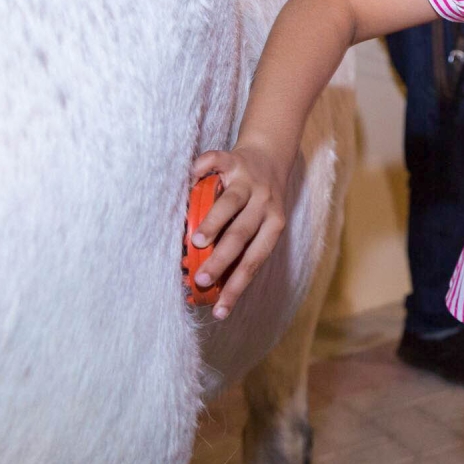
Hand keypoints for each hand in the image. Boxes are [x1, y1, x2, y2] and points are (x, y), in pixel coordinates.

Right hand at [188, 143, 286, 319]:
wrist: (271, 154)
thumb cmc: (259, 201)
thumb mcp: (261, 224)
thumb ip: (241, 247)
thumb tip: (211, 286)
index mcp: (273, 224)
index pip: (255, 260)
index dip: (237, 286)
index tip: (220, 310)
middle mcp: (264, 203)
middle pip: (242, 234)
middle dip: (222, 259)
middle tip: (202, 279)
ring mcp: (249, 180)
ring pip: (231, 203)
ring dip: (213, 223)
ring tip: (196, 241)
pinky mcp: (234, 158)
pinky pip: (216, 162)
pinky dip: (201, 169)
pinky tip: (190, 179)